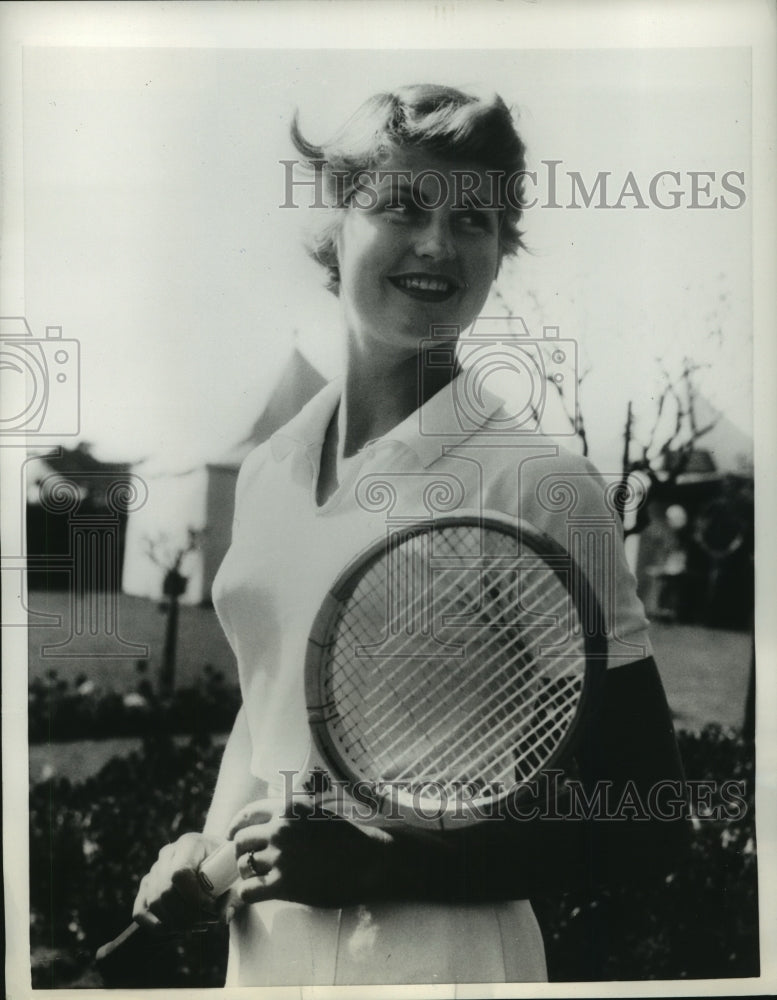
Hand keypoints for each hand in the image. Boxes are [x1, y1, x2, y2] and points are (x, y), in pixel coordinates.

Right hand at [132, 832, 239, 931]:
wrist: (216, 861)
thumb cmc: (227, 867)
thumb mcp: (235, 875)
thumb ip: (232, 896)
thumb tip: (222, 918)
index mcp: (190, 843)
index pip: (179, 873)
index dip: (194, 897)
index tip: (212, 908)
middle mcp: (168, 853)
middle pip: (165, 891)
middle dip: (187, 914)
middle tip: (208, 922)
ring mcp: (154, 869)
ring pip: (153, 903)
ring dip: (176, 922)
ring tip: (198, 926)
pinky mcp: (146, 887)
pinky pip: (140, 911)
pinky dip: (158, 926)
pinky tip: (178, 929)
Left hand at [228, 798, 392, 907]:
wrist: (369, 860)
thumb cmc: (348, 838)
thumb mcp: (316, 814)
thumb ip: (291, 816)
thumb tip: (267, 825)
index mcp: (288, 808)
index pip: (248, 813)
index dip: (236, 825)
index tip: (231, 835)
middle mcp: (280, 829)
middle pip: (241, 840)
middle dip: (242, 852)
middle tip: (250, 862)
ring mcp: (281, 856)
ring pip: (244, 864)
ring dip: (247, 872)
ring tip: (258, 878)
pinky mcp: (283, 884)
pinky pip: (248, 890)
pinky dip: (248, 894)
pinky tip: (258, 894)